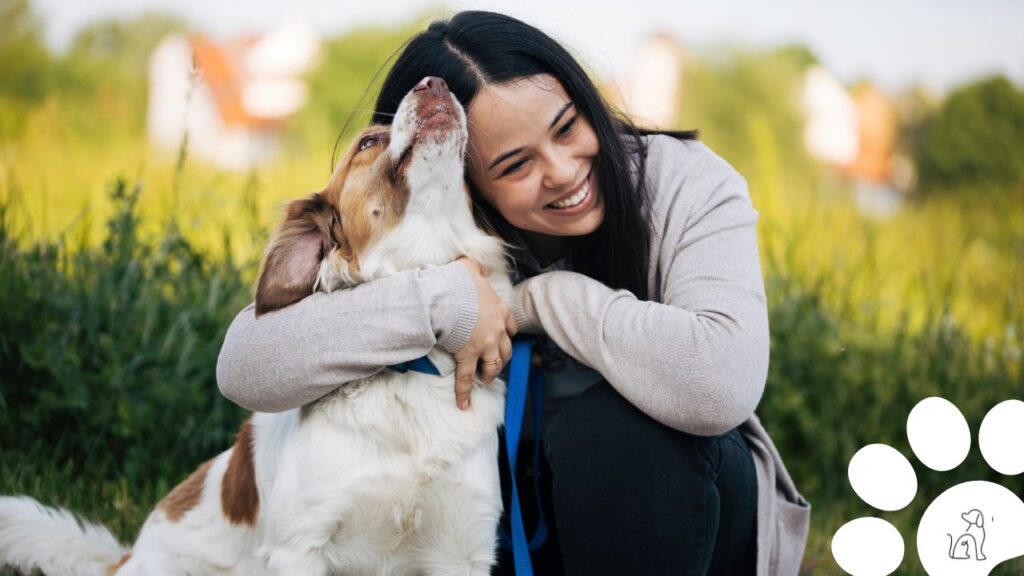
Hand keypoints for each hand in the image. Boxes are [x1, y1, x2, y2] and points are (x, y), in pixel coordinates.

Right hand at [454, 257, 516, 409]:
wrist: (446, 295)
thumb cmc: (457, 281)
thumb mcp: (471, 268)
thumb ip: (479, 268)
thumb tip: (482, 267)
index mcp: (499, 310)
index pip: (511, 327)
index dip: (507, 335)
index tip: (503, 340)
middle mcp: (497, 330)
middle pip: (506, 350)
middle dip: (501, 359)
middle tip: (494, 365)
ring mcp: (484, 345)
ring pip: (493, 366)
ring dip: (489, 375)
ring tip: (484, 382)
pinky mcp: (468, 355)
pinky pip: (467, 378)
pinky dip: (465, 392)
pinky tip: (464, 404)